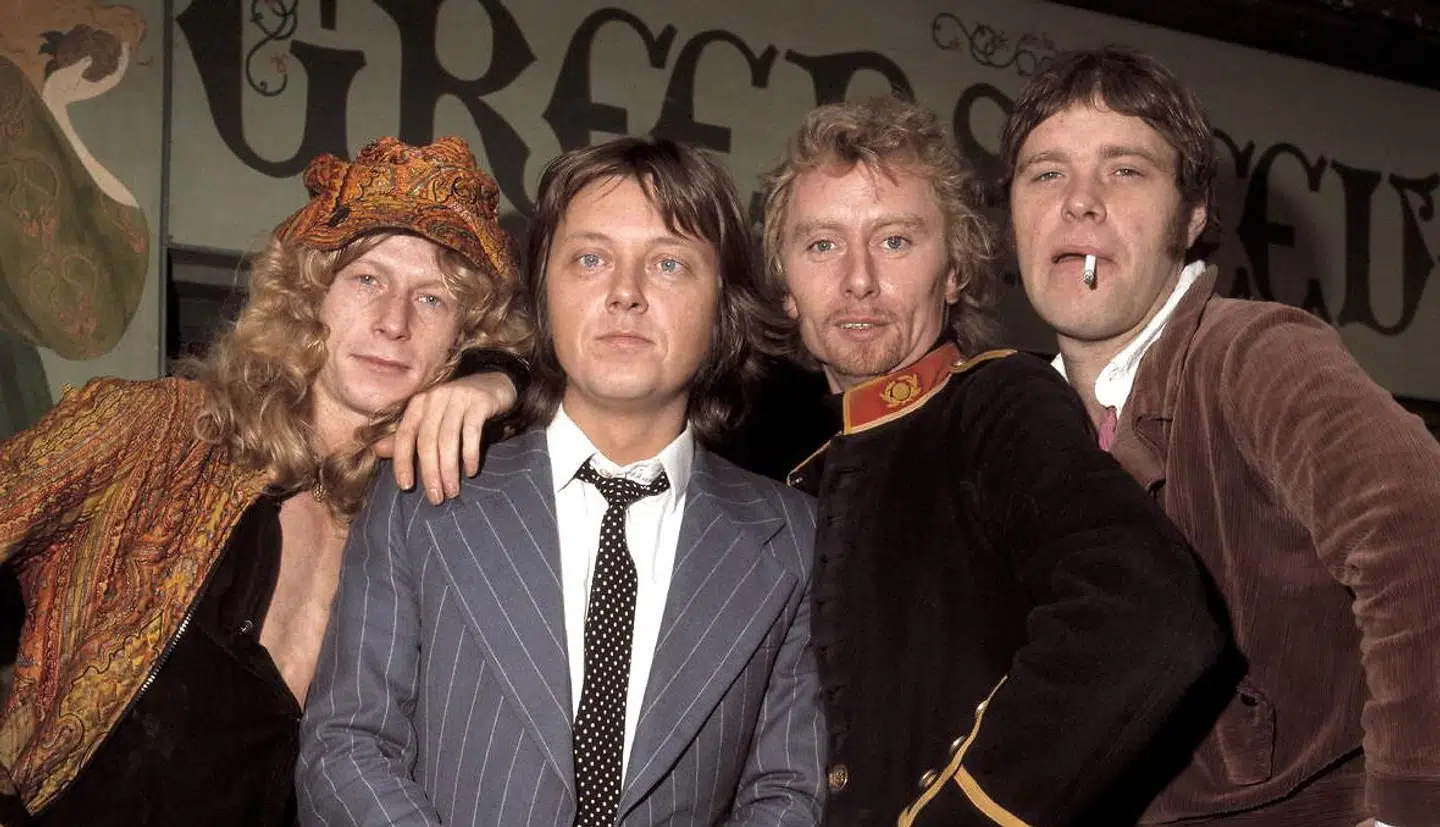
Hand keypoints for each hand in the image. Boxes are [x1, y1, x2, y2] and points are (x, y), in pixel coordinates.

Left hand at [377, 372, 516, 503]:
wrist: (495, 384)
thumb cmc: (459, 408)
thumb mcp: (431, 421)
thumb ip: (408, 436)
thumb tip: (378, 451)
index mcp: (418, 403)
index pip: (405, 435)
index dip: (402, 462)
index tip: (406, 487)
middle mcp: (435, 398)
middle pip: (426, 440)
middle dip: (429, 472)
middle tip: (436, 498)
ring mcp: (457, 398)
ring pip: (448, 439)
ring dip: (449, 469)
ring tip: (452, 492)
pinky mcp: (479, 402)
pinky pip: (472, 432)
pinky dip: (470, 454)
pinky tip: (471, 471)